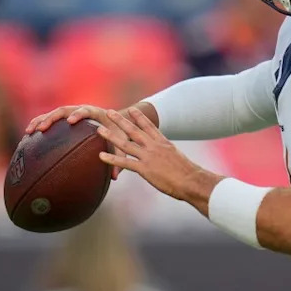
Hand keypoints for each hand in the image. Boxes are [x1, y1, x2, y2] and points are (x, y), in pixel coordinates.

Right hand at [24, 104, 130, 178]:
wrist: (117, 122)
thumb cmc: (119, 133)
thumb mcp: (121, 145)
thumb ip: (119, 158)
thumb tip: (114, 178)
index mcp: (96, 113)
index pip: (86, 110)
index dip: (78, 114)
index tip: (70, 121)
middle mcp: (82, 110)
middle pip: (64, 110)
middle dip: (51, 118)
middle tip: (41, 129)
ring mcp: (72, 112)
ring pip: (53, 113)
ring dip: (40, 120)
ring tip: (29, 132)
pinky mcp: (66, 118)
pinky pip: (51, 119)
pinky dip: (40, 124)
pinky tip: (29, 137)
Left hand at [95, 107, 220, 206]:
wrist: (191, 181)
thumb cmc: (188, 174)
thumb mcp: (177, 159)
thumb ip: (167, 155)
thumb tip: (165, 158)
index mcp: (163, 143)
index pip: (149, 126)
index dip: (139, 117)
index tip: (132, 109)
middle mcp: (154, 147)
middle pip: (134, 130)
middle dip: (121, 120)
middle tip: (110, 112)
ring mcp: (149, 157)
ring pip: (126, 144)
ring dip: (111, 136)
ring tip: (99, 130)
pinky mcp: (145, 169)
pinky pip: (125, 162)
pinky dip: (112, 159)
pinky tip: (101, 156)